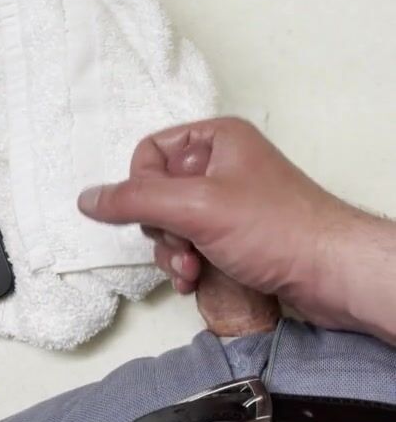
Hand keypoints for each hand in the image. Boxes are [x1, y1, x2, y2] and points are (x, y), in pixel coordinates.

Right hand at [78, 117, 395, 342]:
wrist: (333, 274)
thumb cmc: (277, 228)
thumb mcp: (197, 207)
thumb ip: (136, 200)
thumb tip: (88, 198)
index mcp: (217, 139)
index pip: (150, 153)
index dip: (142, 187)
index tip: (155, 215)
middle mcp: (223, 165)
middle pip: (158, 192)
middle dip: (161, 229)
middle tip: (182, 248)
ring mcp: (230, 202)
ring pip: (173, 224)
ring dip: (172, 253)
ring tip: (191, 271)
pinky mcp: (237, 235)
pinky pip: (193, 244)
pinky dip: (187, 264)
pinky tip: (195, 282)